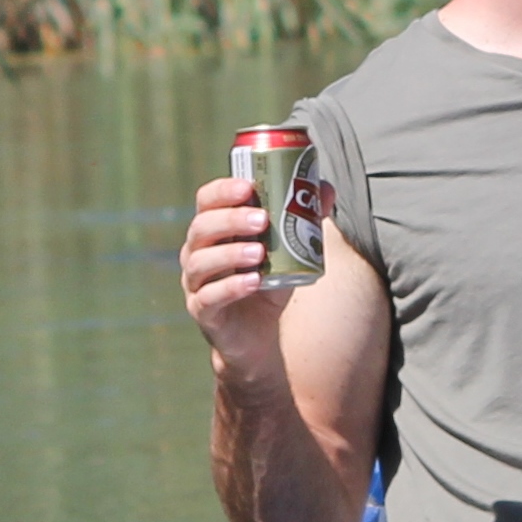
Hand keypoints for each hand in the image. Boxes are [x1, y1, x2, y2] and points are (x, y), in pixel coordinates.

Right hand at [180, 176, 289, 375]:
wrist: (260, 335)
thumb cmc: (269, 281)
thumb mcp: (289, 249)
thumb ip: (304, 219)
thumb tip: (325, 189)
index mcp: (214, 230)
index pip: (206, 201)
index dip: (223, 191)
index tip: (249, 186)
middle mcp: (197, 252)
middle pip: (202, 228)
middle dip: (231, 220)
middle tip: (263, 219)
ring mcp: (196, 283)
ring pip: (201, 262)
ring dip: (230, 254)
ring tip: (259, 252)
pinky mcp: (203, 311)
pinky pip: (209, 297)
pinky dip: (230, 287)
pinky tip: (253, 282)